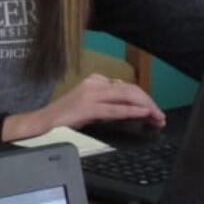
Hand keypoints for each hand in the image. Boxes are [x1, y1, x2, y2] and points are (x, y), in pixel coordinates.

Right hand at [38, 73, 165, 131]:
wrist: (43, 122)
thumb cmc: (65, 117)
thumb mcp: (90, 106)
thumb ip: (107, 104)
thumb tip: (131, 108)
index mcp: (96, 81)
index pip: (127, 87)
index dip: (145, 99)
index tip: (155, 111)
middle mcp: (95, 83)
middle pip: (131, 89)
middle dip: (149, 102)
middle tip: (160, 117)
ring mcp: (91, 94)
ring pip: (127, 96)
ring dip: (146, 107)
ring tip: (157, 118)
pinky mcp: (88, 107)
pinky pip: (116, 109)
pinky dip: (133, 111)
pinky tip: (144, 115)